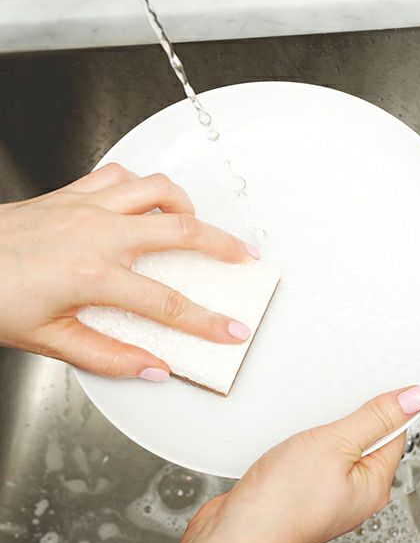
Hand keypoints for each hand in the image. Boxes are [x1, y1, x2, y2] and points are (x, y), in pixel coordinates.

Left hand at [0, 163, 258, 378]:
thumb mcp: (51, 341)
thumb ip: (109, 356)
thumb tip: (152, 367)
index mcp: (93, 275)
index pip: (167, 303)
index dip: (206, 321)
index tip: (230, 330)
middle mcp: (97, 233)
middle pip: (181, 232)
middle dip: (223, 247)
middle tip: (245, 257)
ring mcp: (86, 206)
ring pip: (157, 189)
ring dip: (186, 206)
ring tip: (199, 224)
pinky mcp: (73, 192)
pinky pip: (120, 175)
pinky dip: (143, 186)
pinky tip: (147, 201)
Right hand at [154, 385, 419, 542]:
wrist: (240, 529)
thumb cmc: (286, 499)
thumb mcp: (336, 443)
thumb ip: (374, 419)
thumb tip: (413, 399)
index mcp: (373, 485)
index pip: (394, 435)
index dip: (387, 407)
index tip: (376, 387)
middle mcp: (353, 495)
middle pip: (364, 443)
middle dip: (351, 419)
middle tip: (337, 403)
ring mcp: (325, 497)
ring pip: (334, 452)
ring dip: (323, 433)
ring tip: (310, 424)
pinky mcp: (299, 496)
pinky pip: (311, 463)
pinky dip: (304, 448)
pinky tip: (291, 443)